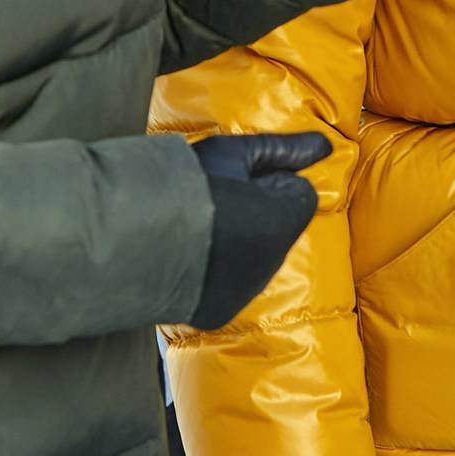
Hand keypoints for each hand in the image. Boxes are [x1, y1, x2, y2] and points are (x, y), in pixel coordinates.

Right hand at [187, 131, 331, 328]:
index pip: (299, 194)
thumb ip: (286, 150)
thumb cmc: (184, 182)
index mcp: (282, 220)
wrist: (126, 235)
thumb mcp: (234, 154)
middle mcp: (272, 262)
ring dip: (237, 244)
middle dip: (255, 215)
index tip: (238, 180)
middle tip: (212, 202)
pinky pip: (229, 286)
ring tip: (194, 230)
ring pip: (255, 258)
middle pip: (277, 228)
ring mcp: (246, 290)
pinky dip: (214, 274)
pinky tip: (186, 260)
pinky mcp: (220, 311)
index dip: (269, 182)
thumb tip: (328, 144)